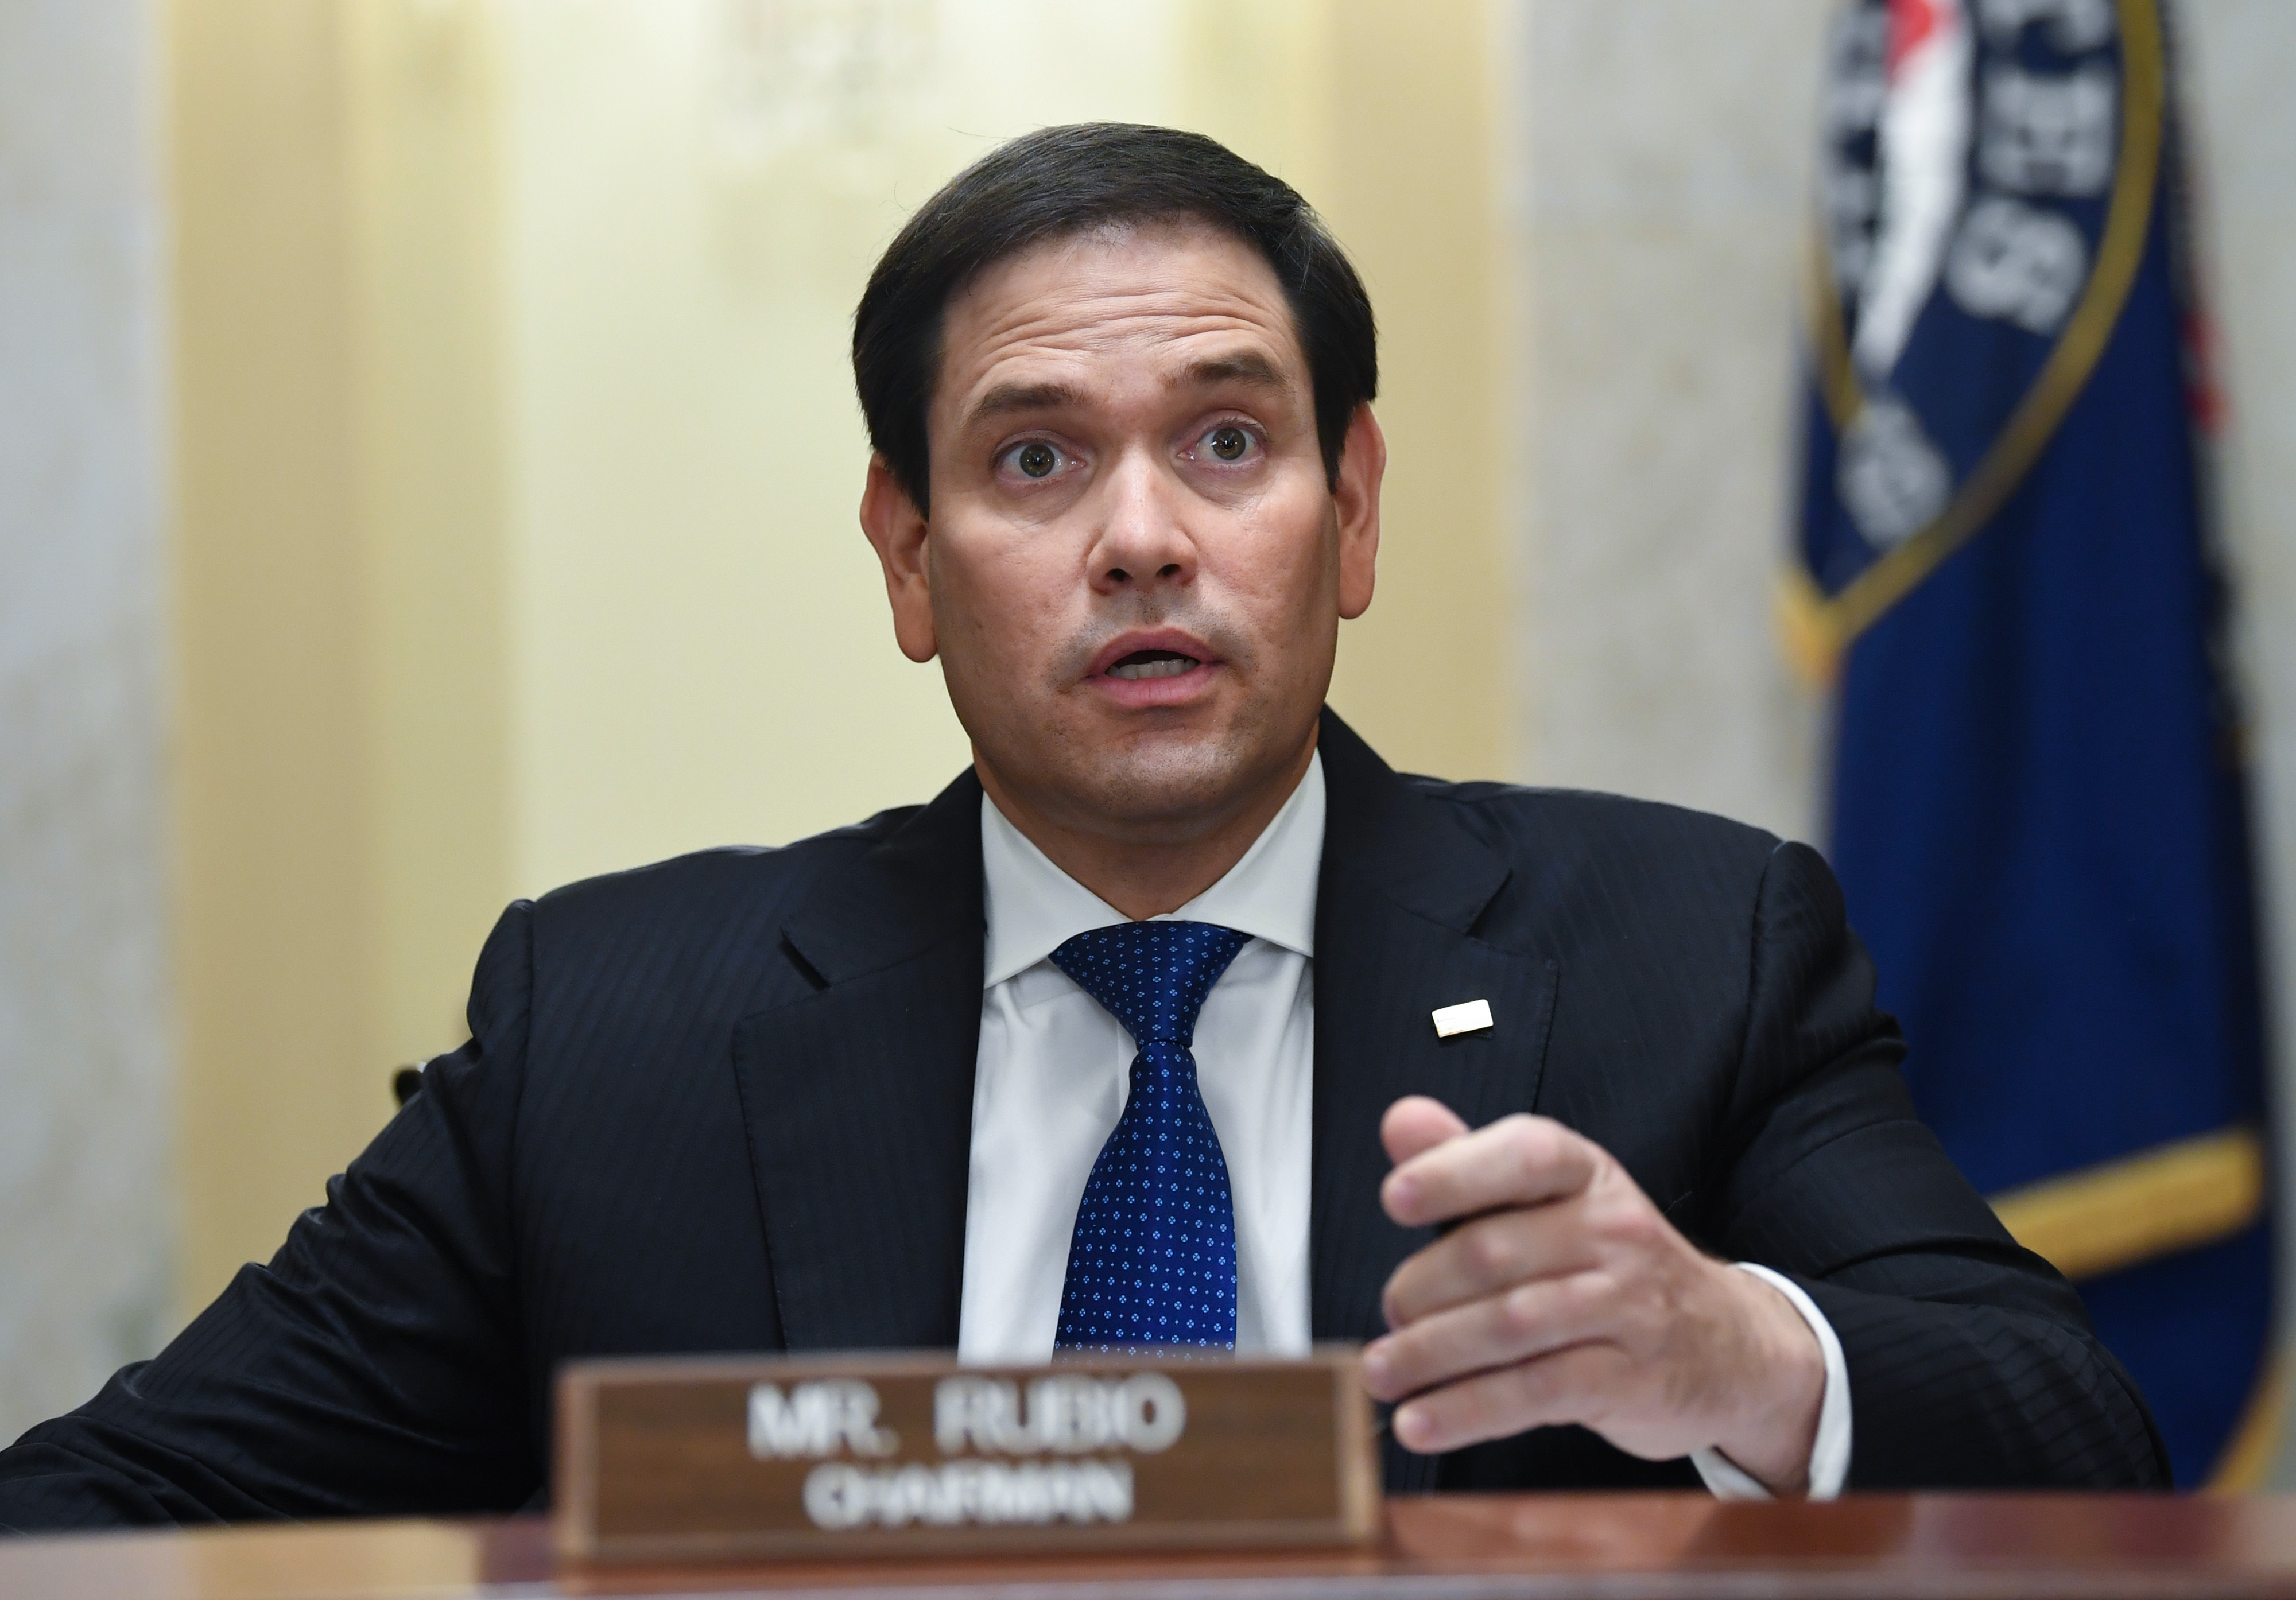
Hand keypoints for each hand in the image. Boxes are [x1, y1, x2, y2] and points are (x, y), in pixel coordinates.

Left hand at [1359, 1096, 1824, 1493]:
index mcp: (1587, 1175)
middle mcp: (1613, 1233)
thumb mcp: (1554, 1201)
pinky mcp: (1630, 1380)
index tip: (1396, 1197)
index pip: (1525, 1155)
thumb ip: (1470, 1162)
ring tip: (1381, 1372)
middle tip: (1389, 1313)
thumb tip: (1400, 1120)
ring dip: (1430, 1353)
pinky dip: (1467, 1410)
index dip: (1454, 1173)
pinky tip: (1421, 1421)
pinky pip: (1535, 1392)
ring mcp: (1628, 1307)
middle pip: (1495, 1251)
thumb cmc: (1614, 1266)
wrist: (1732, 1345)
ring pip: (1510, 1325)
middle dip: (1421, 1287)